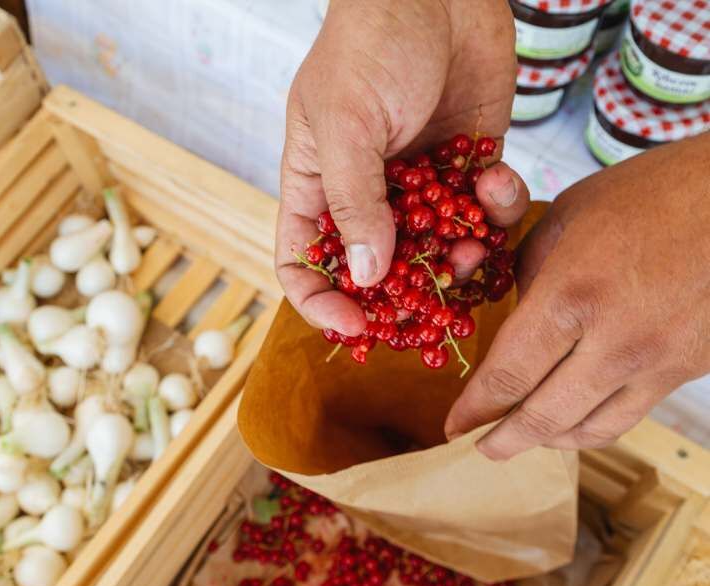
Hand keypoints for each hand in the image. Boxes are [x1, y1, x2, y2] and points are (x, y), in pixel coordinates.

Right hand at [275, 0, 522, 335]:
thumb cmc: (369, 44)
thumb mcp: (345, 122)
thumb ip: (355, 201)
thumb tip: (367, 276)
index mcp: (317, 187)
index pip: (304, 264)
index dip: (322, 303)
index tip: (356, 326)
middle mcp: (367, 196)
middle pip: (376, 273)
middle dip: (406, 295)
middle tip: (435, 304)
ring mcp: (419, 186)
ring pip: (438, 252)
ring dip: (460, 258)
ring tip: (473, 242)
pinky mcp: (469, 167)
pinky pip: (484, 212)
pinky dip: (496, 208)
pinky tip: (495, 177)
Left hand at [445, 133, 709, 459]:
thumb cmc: (651, 193)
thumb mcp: (566, 218)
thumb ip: (530, 275)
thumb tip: (514, 316)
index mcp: (572, 296)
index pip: (508, 376)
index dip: (475, 409)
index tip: (453, 425)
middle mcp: (615, 342)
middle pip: (545, 416)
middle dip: (503, 440)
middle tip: (479, 448)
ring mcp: (659, 362)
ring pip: (590, 428)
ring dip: (548, 441)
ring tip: (522, 438)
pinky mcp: (690, 369)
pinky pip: (630, 415)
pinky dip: (593, 428)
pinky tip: (573, 423)